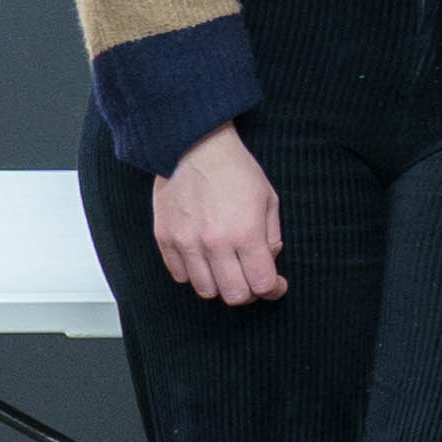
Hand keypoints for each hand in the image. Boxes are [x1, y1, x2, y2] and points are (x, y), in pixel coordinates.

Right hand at [154, 124, 284, 306]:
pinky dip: (195, 274)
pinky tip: (204, 260)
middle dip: (249, 292)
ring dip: (220, 285)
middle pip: (234, 295)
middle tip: (252, 279)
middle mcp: (214, 243)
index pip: (262, 284)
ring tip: (227, 269)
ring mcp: (186, 243)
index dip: (273, 289)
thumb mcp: (268, 198)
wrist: (193, 146)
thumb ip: (271, 235)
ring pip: (205, 290)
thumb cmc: (234, 169)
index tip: (276, 285)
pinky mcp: (165, 238)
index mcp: (245, 233)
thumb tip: (269, 260)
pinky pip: (180, 275)